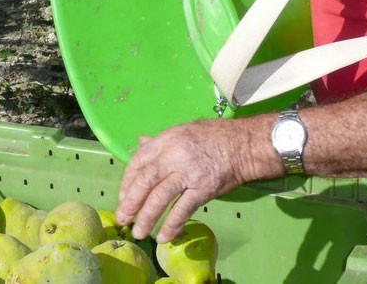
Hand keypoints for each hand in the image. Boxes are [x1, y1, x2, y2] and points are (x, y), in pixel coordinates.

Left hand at [115, 117, 274, 242]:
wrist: (244, 144)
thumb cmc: (214, 136)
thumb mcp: (184, 130)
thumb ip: (161, 140)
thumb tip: (141, 142)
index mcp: (167, 139)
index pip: (139, 160)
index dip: (127, 180)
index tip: (123, 196)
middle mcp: (174, 155)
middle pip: (145, 180)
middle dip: (131, 202)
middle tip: (123, 218)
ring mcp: (189, 172)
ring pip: (160, 197)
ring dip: (147, 217)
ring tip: (139, 232)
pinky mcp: (203, 188)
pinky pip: (183, 209)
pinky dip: (172, 224)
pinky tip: (164, 236)